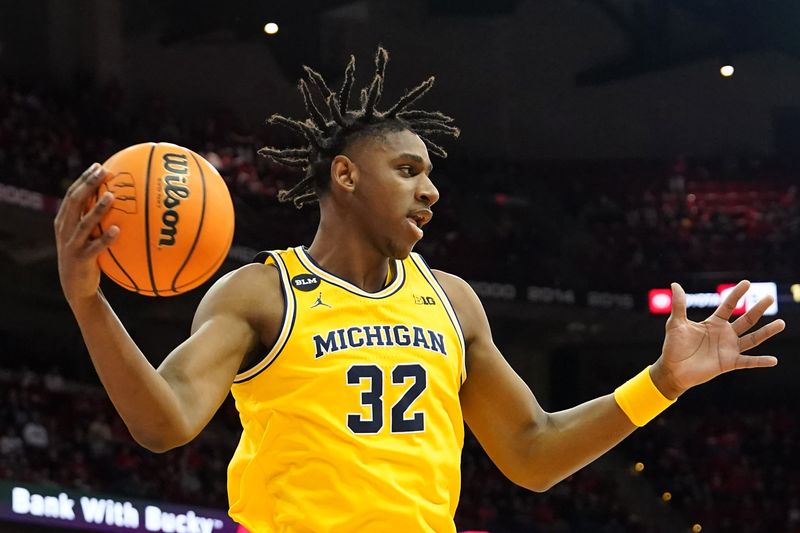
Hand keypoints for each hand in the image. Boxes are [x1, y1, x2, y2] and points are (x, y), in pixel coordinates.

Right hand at [54, 163, 119, 306]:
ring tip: (112, 196)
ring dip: (98, 209)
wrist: (76, 286)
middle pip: (75, 202)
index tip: (99, 165)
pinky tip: (118, 230)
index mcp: (64, 221)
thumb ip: (95, 219)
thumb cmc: (87, 256)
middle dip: (89, 185)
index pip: (72, 194)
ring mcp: (72, 245)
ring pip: (84, 223)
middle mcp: (65, 230)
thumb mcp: (87, 236)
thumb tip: (120, 200)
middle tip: (104, 172)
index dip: (84, 179)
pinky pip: (95, 248)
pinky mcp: (81, 259)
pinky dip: (106, 239)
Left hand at [651, 280, 784, 398]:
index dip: (737, 294)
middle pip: (746, 319)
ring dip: (767, 331)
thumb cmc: (674, 346)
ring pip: (753, 338)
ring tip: (781, 323)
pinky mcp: (729, 363)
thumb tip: (675, 284)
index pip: (728, 306)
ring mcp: (729, 349)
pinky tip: (773, 360)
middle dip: (758, 308)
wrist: (673, 369)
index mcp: (714, 323)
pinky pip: (748, 362)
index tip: (747, 282)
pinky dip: (760, 362)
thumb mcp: (676, 323)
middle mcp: (725, 334)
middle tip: (770, 297)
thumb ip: (679, 305)